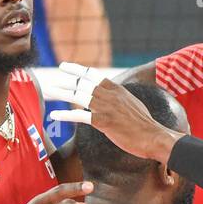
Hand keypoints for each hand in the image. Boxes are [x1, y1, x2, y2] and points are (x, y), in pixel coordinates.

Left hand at [47, 63, 182, 161]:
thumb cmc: (144, 124)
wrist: (153, 136)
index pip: (93, 74)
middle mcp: (109, 94)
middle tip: (51, 80)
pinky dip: (65, 115)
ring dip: (61, 93)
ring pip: (78, 96)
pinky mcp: (103, 121)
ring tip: (49, 92)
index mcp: (116, 88)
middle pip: (82, 83)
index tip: (65, 67)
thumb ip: (119, 98)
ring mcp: (106, 107)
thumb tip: (113, 96)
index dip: (77, 69)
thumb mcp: (132, 103)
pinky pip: (79, 116)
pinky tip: (54, 115)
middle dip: (65, 81)